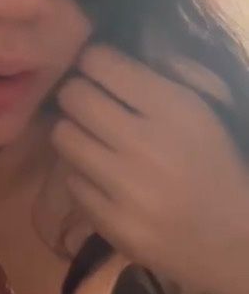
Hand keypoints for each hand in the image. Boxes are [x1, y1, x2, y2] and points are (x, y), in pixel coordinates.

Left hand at [52, 44, 248, 293]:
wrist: (235, 242)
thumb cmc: (219, 165)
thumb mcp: (208, 108)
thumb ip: (169, 70)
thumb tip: (113, 50)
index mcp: (175, 108)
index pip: (100, 62)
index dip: (95, 62)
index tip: (101, 73)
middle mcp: (146, 144)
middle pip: (73, 96)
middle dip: (78, 96)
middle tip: (91, 106)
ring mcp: (126, 188)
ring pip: (62, 137)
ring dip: (75, 135)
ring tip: (95, 143)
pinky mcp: (111, 225)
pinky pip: (70, 182)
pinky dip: (83, 177)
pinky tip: (106, 181)